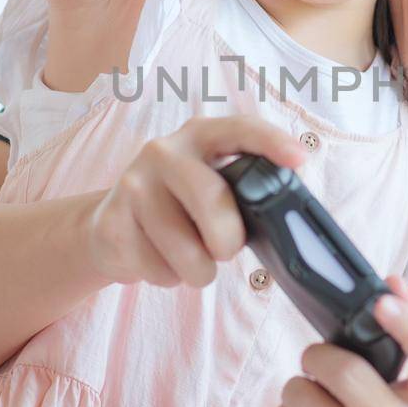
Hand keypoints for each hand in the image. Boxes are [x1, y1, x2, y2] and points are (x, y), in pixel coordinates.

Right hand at [84, 115, 303, 288]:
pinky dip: (168, 278)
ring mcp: (132, 185)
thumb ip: (242, 191)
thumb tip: (285, 219)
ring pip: (185, 249)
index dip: (271, 142)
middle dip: (227, 240)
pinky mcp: (110, 223)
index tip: (299, 159)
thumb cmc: (179, 209)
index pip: (239, 129)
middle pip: (211, 200)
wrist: (108, 226)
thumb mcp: (210, 186)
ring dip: (198, 270)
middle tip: (224, 250)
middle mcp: (162, 152)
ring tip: (191, 261)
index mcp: (199, 136)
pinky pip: (157, 269)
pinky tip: (158, 259)